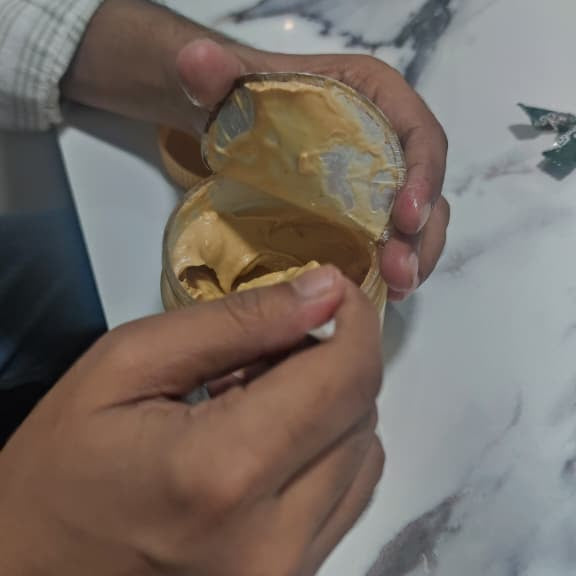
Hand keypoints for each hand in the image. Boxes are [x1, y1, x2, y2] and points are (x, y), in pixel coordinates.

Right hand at [0, 267, 383, 575]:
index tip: (335, 291)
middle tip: (267, 348)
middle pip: (361, 413)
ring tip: (262, 397)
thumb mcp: (129, 364)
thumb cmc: (63, 463)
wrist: (31, 570)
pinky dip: (326, 448)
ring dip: (329, 405)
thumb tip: (325, 290)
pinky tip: (273, 438)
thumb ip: (236, 323)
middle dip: (331, 359)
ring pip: (364, 453)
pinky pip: (347, 493)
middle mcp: (273, 537)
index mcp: (223, 470)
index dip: (355, 320)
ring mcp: (288, 571)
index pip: (345, 378)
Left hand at [62, 0, 448, 299]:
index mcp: (376, 97)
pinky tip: (382, 290)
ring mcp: (381, 179)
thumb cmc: (245, 100)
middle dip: (420, 233)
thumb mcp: (229, 85)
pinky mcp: (367, 210)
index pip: (419, 134)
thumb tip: (195, 62)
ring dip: (414, 257)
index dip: (423, 175)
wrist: (235, 122)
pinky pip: (394, 238)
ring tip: (395, 289)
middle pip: (426, 187)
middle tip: (398, 272)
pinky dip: (394, 265)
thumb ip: (215, 74)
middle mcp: (390, 139)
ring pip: (420, 219)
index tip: (405, 216)